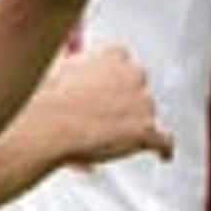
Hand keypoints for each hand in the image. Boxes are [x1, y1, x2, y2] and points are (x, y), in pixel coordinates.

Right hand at [30, 40, 170, 169]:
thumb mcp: (59, 65)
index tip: (107, 88)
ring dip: (134, 124)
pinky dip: (163, 148)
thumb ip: (74, 63)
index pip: (125, 63)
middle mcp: (133, 75)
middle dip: (127, 100)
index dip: (115, 79)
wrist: (47, 123)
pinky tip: (162, 155)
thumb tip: (70, 61)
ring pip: (147, 115)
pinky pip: (163, 141)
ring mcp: (142, 103)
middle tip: (106, 115)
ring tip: (111, 139)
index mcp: (114, 55)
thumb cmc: (47, 96)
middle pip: (139, 87)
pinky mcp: (144, 130)